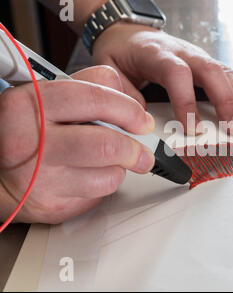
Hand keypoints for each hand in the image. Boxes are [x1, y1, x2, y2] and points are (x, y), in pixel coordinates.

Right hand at [0, 66, 154, 223]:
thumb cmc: (28, 131)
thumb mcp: (50, 96)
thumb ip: (90, 86)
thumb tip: (130, 99)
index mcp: (29, 105)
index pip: (94, 99)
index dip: (129, 110)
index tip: (142, 121)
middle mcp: (30, 142)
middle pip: (106, 145)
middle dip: (135, 149)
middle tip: (143, 151)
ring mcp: (39, 179)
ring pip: (108, 176)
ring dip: (119, 168)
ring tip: (109, 161)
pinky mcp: (52, 206)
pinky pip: (98, 196)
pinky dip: (104, 184)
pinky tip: (90, 175)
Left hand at [92, 23, 232, 133]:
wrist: (127, 31)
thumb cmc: (120, 52)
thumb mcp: (108, 70)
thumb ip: (121, 94)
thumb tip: (140, 122)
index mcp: (157, 53)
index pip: (177, 74)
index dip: (187, 101)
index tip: (193, 129)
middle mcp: (183, 52)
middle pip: (210, 72)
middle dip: (227, 102)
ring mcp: (197, 56)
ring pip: (224, 73)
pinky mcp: (205, 63)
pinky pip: (228, 73)